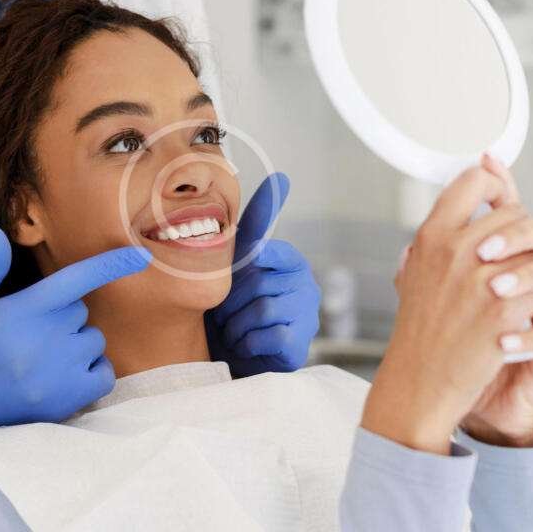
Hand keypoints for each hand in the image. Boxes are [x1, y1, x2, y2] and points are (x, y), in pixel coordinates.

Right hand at [0, 226, 148, 448]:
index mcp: (15, 314)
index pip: (74, 281)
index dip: (110, 265)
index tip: (141, 255)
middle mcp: (40, 346)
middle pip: (80, 310)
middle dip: (61, 312)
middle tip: (26, 328)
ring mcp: (56, 379)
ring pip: (93, 340)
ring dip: (75, 340)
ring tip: (37, 353)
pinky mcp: (65, 404)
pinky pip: (103, 373)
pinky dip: (91, 368)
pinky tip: (60, 370)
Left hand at [207, 172, 320, 375]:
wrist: (233, 355)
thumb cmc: (234, 304)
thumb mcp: (239, 259)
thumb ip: (258, 221)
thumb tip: (283, 177)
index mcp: (290, 260)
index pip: (266, 250)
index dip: (243, 265)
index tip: (242, 269)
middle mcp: (305, 284)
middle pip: (256, 283)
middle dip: (230, 301)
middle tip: (226, 312)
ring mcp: (306, 316)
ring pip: (260, 310)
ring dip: (235, 324)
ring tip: (235, 329)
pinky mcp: (300, 345)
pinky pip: (265, 336)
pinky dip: (246, 342)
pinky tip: (247, 345)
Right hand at [361, 157, 532, 453]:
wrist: (419, 379)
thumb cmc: (417, 330)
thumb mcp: (414, 272)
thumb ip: (434, 237)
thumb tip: (456, 204)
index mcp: (431, 236)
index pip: (474, 181)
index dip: (492, 184)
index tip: (496, 197)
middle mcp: (455, 251)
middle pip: (514, 213)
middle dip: (519, 236)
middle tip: (508, 259)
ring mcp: (481, 280)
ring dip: (531, 270)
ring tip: (513, 291)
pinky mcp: (503, 311)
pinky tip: (515, 317)